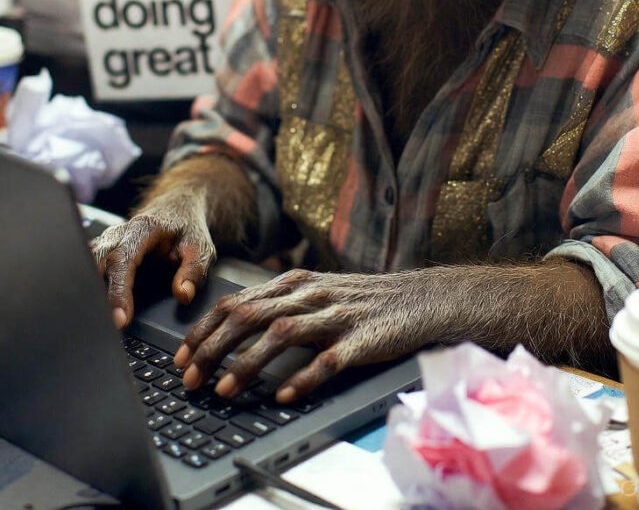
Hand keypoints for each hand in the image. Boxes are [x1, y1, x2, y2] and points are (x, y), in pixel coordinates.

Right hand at [91, 194, 214, 328]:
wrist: (177, 209)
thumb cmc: (187, 228)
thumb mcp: (201, 247)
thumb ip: (193, 270)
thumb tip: (182, 294)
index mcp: (142, 229)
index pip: (122, 261)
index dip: (119, 292)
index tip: (120, 319)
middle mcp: (118, 233)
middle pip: (96, 264)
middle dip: (95, 296)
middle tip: (104, 328)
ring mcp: (106, 241)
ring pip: (87, 267)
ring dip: (89, 294)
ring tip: (96, 324)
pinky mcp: (101, 251)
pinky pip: (88, 270)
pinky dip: (89, 290)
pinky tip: (95, 312)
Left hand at [174, 268, 450, 402]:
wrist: (419, 298)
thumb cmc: (362, 301)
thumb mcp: (315, 294)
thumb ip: (279, 306)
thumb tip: (231, 327)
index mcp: (294, 283)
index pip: (236, 301)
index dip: (204, 329)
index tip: (181, 355)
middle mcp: (310, 294)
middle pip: (250, 316)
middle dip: (213, 347)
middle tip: (190, 377)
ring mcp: (336, 315)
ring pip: (281, 334)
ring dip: (248, 362)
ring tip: (224, 387)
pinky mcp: (362, 339)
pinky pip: (329, 359)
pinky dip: (304, 377)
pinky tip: (286, 394)